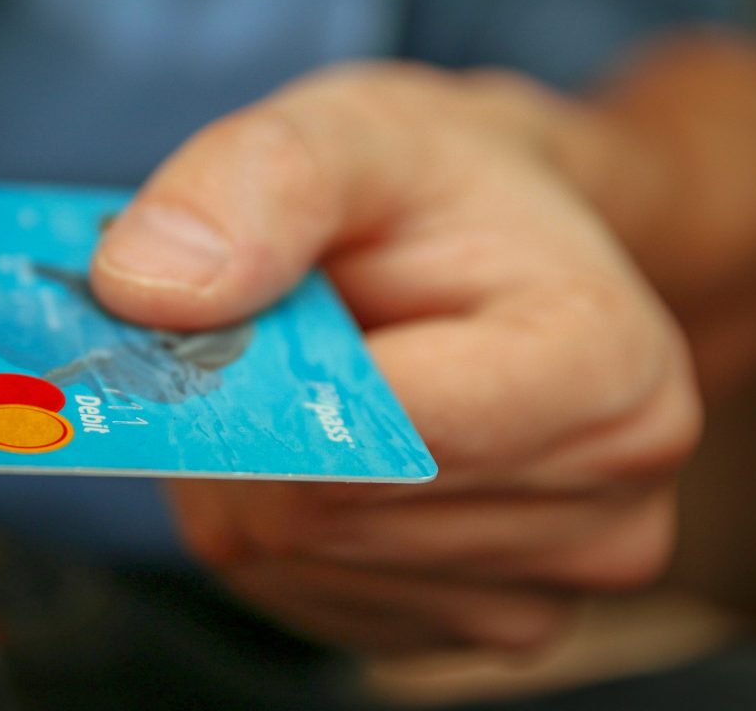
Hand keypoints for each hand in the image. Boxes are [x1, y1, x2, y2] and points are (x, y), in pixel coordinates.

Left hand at [90, 63, 701, 654]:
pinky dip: (280, 528)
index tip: (217, 318)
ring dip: (254, 476)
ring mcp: (553, 589)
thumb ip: (262, 183)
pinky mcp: (488, 624)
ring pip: (301, 564)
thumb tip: (145, 288)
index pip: (387, 429)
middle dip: (247, 425)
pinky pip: (312, 597)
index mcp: (609, 368)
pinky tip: (328, 453)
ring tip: (310, 387)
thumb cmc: (442, 193)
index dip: (264, 379)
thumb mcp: (359, 131)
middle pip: (327, 514)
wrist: (510, 254)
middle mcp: (609, 503)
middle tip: (260, 340)